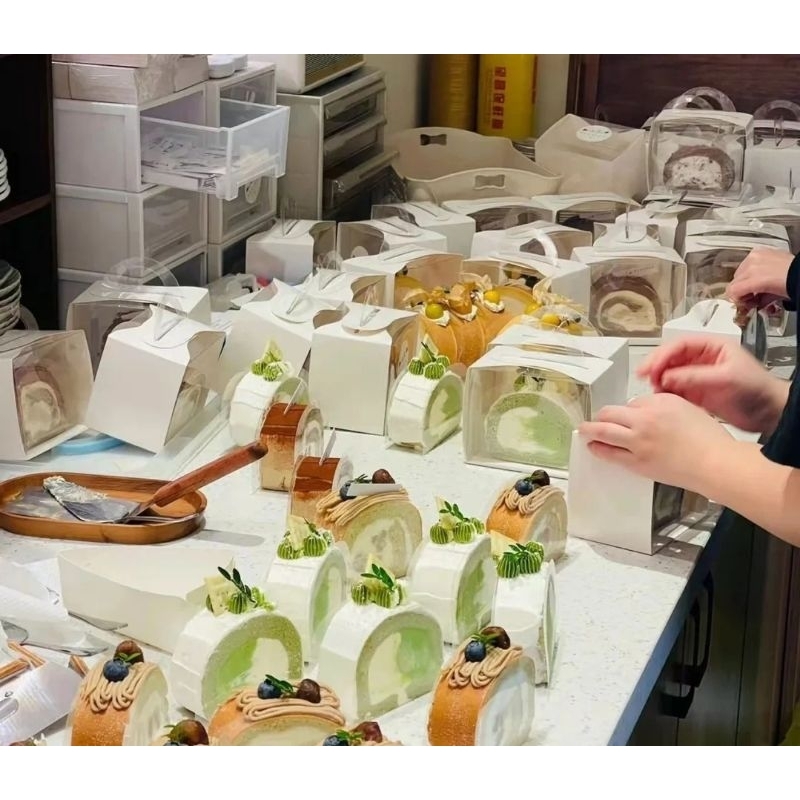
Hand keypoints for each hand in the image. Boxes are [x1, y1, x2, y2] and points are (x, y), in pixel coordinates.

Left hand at [578, 394, 736, 491]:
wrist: (714, 463)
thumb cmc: (708, 438)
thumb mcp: (687, 407)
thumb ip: (663, 405)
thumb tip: (644, 409)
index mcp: (659, 402)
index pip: (632, 401)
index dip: (628, 408)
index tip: (625, 414)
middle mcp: (645, 419)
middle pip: (610, 413)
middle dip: (600, 416)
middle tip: (592, 419)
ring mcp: (639, 442)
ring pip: (604, 432)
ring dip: (590, 430)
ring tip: (583, 430)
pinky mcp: (637, 463)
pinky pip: (610, 454)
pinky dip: (598, 448)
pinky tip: (593, 447)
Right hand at [637, 335, 787, 433]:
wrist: (770, 414)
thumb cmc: (757, 389)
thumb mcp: (726, 378)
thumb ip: (695, 376)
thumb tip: (667, 376)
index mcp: (712, 347)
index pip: (679, 345)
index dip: (662, 354)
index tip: (650, 367)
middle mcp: (702, 360)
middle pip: (671, 358)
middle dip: (656, 366)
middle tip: (643, 377)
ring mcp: (698, 377)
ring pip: (669, 374)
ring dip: (659, 381)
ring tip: (653, 391)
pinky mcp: (696, 394)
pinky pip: (674, 391)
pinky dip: (665, 395)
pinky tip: (661, 400)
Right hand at [726, 247, 793, 311]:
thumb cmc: (790, 284)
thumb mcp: (772, 297)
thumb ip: (756, 301)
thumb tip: (751, 303)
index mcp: (753, 279)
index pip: (732, 291)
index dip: (737, 299)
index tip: (744, 302)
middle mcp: (750, 266)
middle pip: (734, 281)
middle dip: (741, 289)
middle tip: (752, 295)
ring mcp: (754, 257)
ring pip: (739, 272)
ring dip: (745, 279)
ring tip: (757, 283)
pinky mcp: (758, 251)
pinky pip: (746, 261)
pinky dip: (750, 268)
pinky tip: (759, 273)